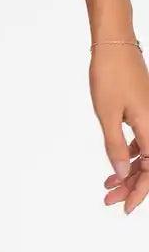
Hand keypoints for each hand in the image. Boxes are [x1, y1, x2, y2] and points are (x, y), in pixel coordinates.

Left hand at [89, 39, 148, 213]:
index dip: (139, 193)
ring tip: (109, 183)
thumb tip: (122, 174)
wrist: (114, 43)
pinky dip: (130, 152)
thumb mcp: (107, 114)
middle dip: (132, 186)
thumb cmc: (110, 74)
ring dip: (129, 170)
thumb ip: (114, 146)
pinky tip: (117, 159)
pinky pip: (143, 140)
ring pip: (146, 154)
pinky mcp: (145, 110)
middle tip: (109, 198)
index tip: (124, 207)